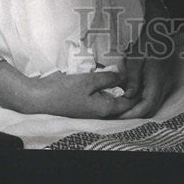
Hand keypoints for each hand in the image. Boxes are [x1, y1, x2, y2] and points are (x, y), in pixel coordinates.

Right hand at [22, 69, 136, 118]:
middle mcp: (99, 112)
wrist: (39, 99)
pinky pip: (99, 96)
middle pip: (120, 101)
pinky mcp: (83, 105)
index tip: (144, 78)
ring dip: (115, 86)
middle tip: (134, 72)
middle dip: (128, 88)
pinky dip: (103, 87)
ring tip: (120, 70)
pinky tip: (102, 74)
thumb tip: (122, 77)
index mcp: (104, 109)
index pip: (129, 102)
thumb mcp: (89, 81)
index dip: (138, 91)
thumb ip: (108, 78)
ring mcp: (91, 110)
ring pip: (110, 98)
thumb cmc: (63, 91)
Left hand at [119, 20, 178, 118]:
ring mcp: (167, 81)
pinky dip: (144, 101)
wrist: (160, 29)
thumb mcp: (136, 58)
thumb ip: (132, 78)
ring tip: (123, 107)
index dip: (133, 114)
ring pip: (155, 103)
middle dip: (135, 115)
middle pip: (152, 108)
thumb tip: (128, 96)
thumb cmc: (147, 40)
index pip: (147, 105)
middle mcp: (165, 83)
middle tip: (118, 115)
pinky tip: (133, 97)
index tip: (119, 117)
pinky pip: (156, 96)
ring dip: (140, 108)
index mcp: (158, 78)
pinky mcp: (165, 79)